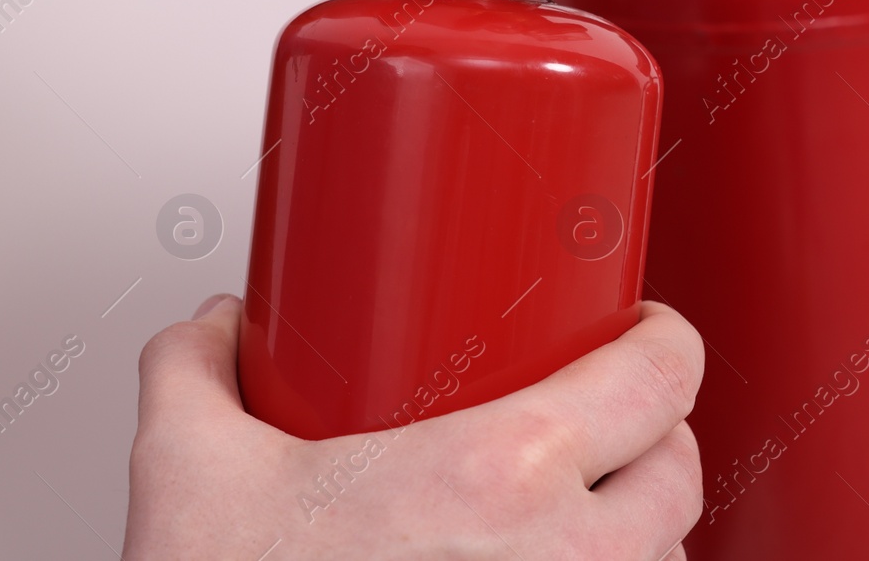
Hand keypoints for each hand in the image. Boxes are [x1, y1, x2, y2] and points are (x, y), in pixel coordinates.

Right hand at [122, 295, 703, 558]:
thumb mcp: (190, 480)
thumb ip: (199, 376)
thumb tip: (217, 330)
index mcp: (501, 475)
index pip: (660, 379)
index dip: (664, 341)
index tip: (643, 332)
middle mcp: (565, 560)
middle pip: (678, 474)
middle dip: (650, 436)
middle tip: (602, 421)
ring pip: (663, 559)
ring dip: (637, 530)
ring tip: (576, 510)